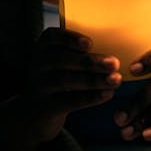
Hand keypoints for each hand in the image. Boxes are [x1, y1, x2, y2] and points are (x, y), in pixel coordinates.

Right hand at [26, 27, 121, 141]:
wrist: (34, 113)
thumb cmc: (57, 78)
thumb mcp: (61, 61)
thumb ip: (79, 52)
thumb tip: (112, 47)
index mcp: (43, 47)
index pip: (52, 37)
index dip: (70, 39)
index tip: (90, 43)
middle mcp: (38, 64)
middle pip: (62, 60)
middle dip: (90, 61)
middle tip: (114, 63)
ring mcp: (40, 86)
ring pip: (66, 81)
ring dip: (94, 80)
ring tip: (115, 79)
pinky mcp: (46, 107)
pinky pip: (69, 101)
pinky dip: (90, 97)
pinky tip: (107, 94)